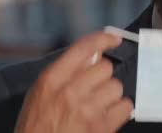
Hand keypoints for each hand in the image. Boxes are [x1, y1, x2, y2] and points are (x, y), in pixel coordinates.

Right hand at [14, 32, 132, 132]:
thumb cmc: (36, 129)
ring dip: (110, 96)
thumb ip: (63, 74)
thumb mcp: (39, 96)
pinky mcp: (101, 127)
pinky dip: (120, 112)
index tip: (114, 39)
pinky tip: (108, 117)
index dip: (103, 39)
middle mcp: (69, 92)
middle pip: (105, 67)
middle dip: (102, 78)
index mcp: (50, 80)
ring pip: (116, 86)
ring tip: (98, 107)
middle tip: (93, 90)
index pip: (83, 48)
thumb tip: (92, 55)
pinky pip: (125, 106)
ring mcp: (87, 110)